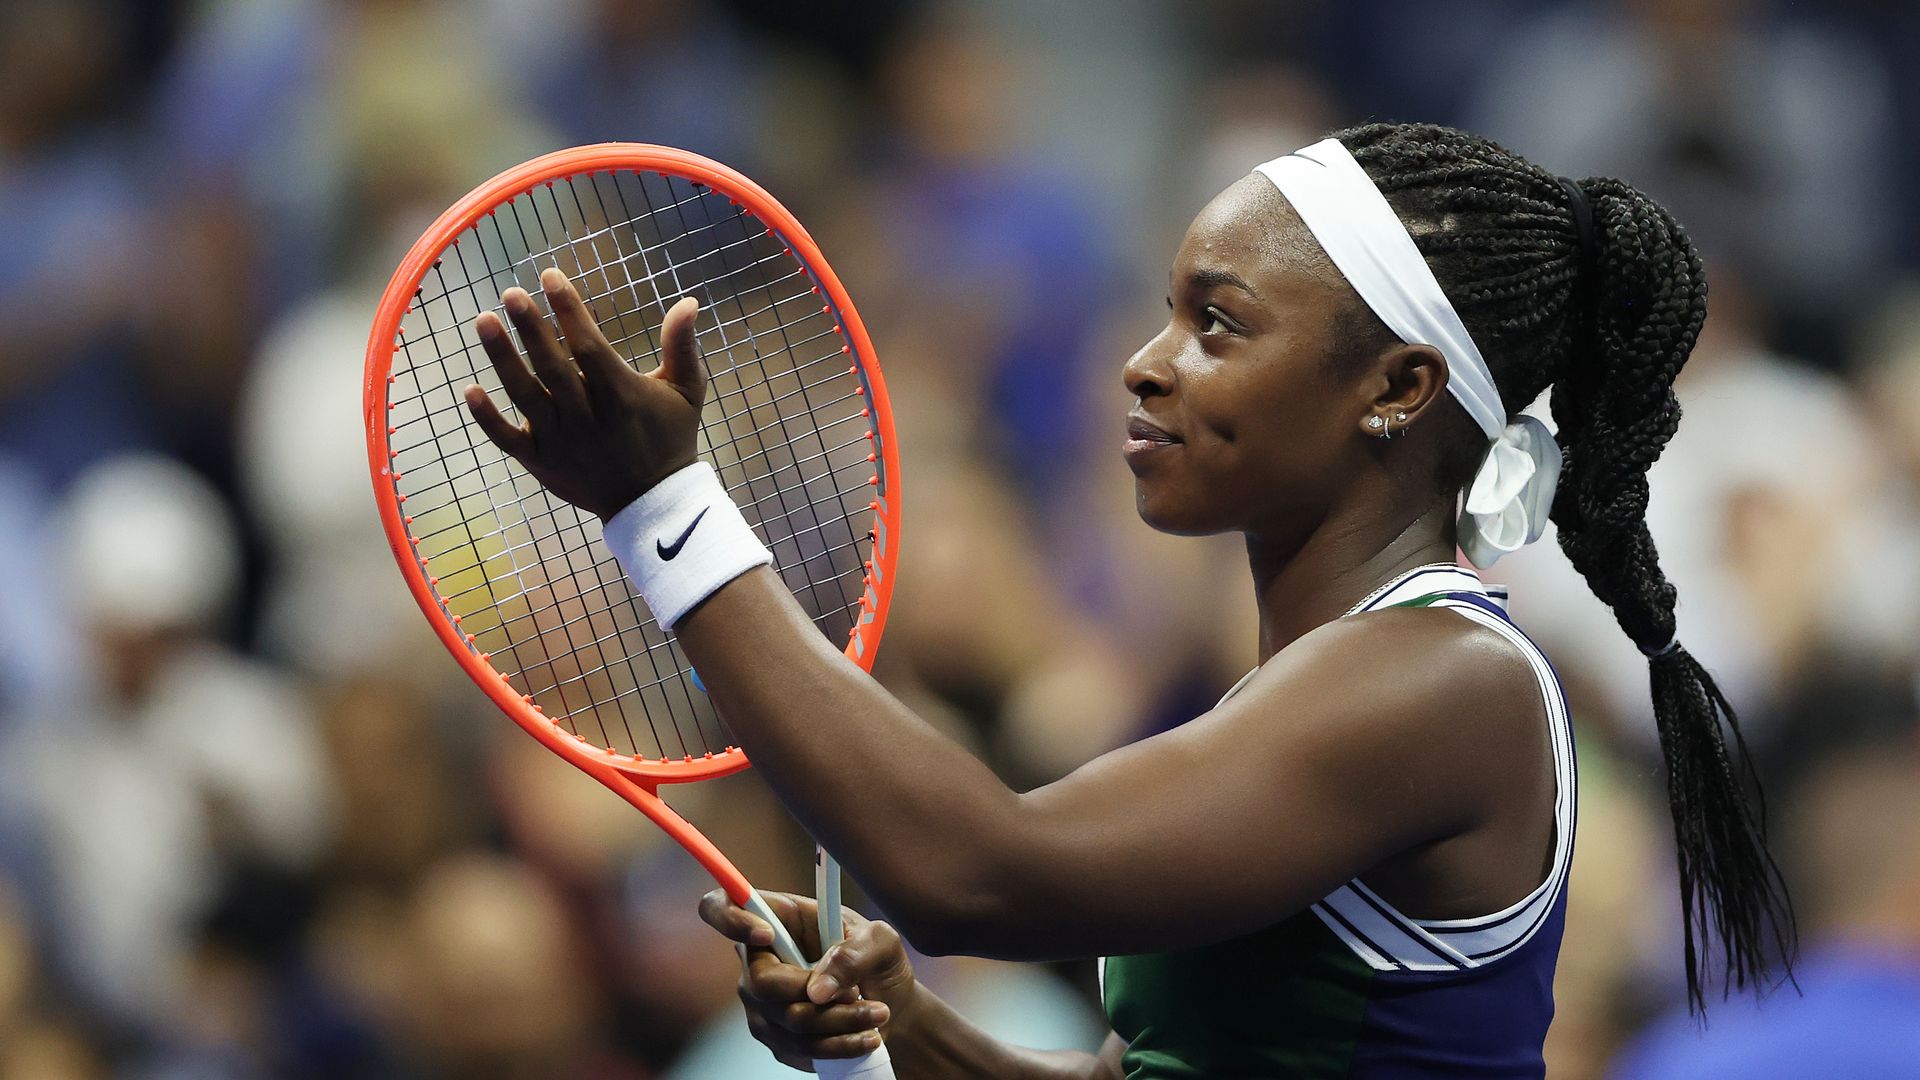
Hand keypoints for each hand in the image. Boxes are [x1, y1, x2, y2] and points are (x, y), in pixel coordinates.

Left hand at [464, 268, 706, 520]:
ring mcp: (561, 442)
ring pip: (526, 396)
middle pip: (553, 367)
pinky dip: (487, 418)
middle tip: (511, 293)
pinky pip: (508, 439)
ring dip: (504, 358)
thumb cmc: (670, 439)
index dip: (569, 310)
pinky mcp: (541, 464)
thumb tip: (689, 301)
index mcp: (621, 396)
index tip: (551, 276)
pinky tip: (469, 389)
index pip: (589, 346)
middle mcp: (587, 418)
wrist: (653, 504)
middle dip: (532, 328)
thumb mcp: (686, 392)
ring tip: (484, 321)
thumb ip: (683, 346)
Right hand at [699, 889, 917, 1069]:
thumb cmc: (877, 961)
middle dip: (816, 996)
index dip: (731, 918)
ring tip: (877, 1016)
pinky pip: (796, 1047)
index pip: (722, 906)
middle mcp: (759, 959)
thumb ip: (853, 954)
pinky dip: (835, 1045)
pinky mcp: (773, 1035)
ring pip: (786, 1021)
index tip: (767, 934)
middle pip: (761, 983)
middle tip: (858, 994)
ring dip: (838, 1022)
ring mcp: (760, 1001)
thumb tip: (817, 990)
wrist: (890, 1006)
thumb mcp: (880, 943)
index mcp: (779, 917)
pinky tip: (865, 1038)